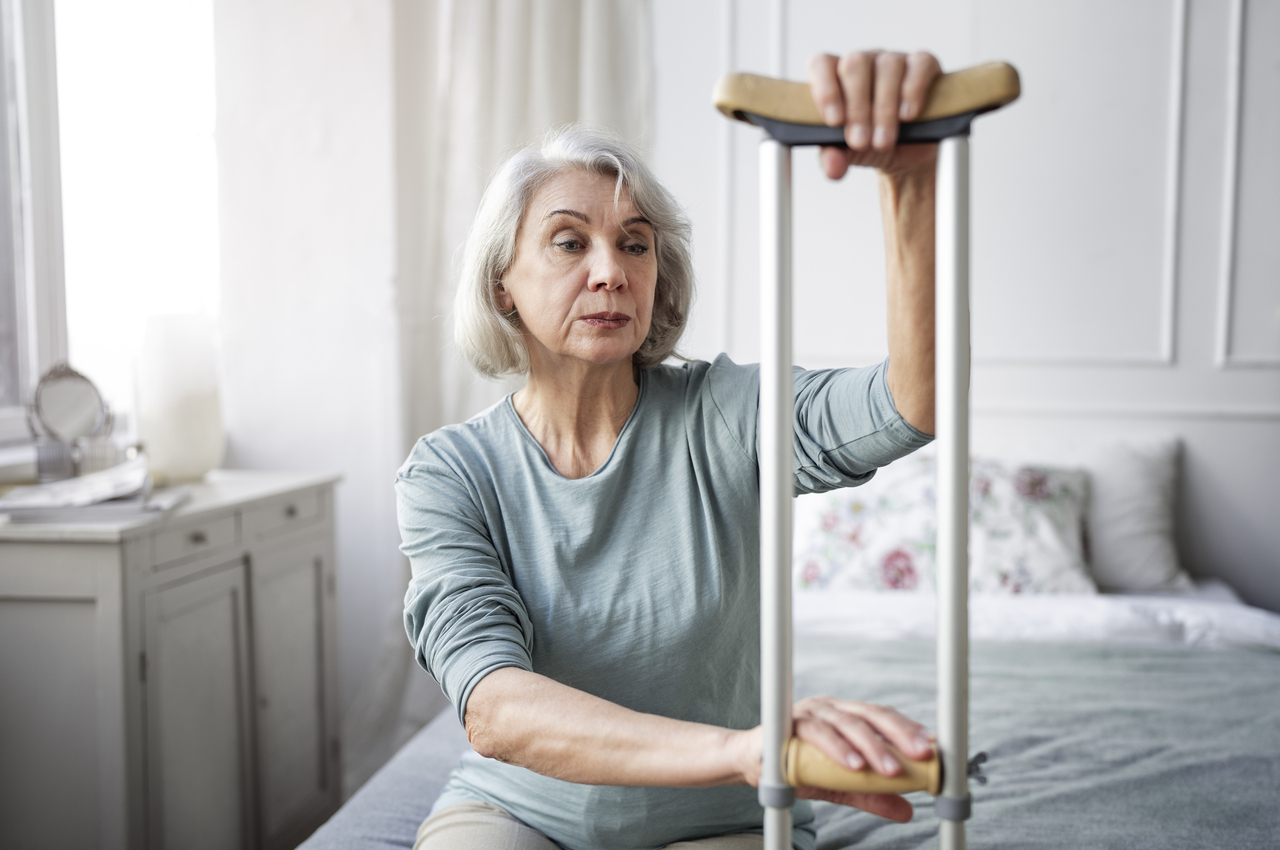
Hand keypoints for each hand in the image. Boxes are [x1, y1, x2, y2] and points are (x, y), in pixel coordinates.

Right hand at [732, 697, 934, 822]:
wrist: (749, 762)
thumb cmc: (795, 766)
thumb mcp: (838, 785)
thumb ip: (869, 794)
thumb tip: (908, 810)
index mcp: (846, 716)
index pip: (882, 717)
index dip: (908, 729)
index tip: (933, 747)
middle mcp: (831, 708)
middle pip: (871, 714)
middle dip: (900, 734)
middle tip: (922, 756)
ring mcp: (811, 711)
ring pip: (848, 723)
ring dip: (872, 746)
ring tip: (890, 770)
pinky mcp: (789, 721)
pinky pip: (818, 732)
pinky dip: (838, 749)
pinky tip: (854, 765)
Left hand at [807, 50, 941, 179]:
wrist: (906, 154)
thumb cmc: (868, 144)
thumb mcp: (847, 154)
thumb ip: (833, 157)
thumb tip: (832, 168)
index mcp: (836, 76)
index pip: (822, 63)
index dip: (825, 89)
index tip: (834, 121)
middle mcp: (863, 62)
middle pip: (855, 63)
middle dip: (857, 107)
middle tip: (860, 141)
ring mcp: (893, 59)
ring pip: (887, 66)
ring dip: (884, 108)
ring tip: (883, 141)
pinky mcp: (924, 64)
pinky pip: (919, 65)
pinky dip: (913, 91)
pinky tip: (907, 116)